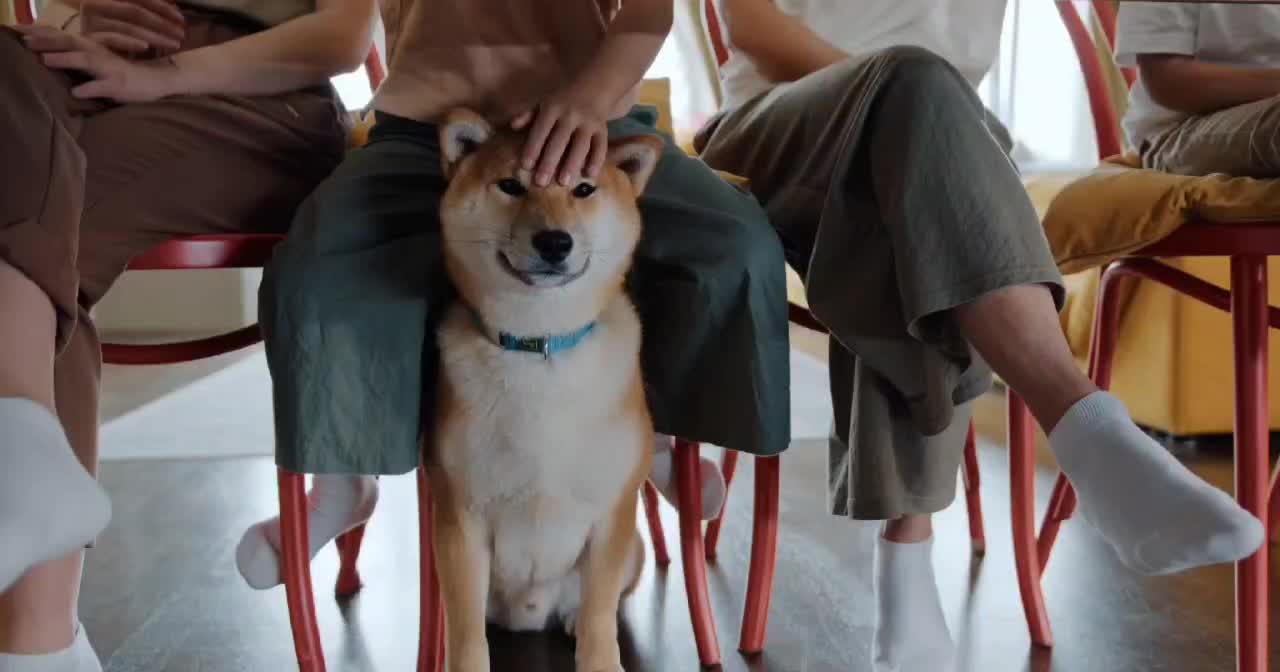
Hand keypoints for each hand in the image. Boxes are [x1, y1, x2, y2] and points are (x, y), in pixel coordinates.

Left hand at [18, 26, 177, 102]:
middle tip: (25, 42)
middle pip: (71, 44)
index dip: (44, 35)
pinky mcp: (120, 85)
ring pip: (85, 61)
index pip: (66, 39)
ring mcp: (111, 70)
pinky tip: (75, 93)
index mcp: (95, 49)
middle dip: (47, 42)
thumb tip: (54, 57)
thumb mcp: (103, 64)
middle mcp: (101, 56)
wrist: (161, 80)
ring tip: (44, 59)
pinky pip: (102, 87)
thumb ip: (82, 60)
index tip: (21, 34)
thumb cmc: (127, 75)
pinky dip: (88, 89)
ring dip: (64, 59)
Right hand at [78, 0, 185, 54]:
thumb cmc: (110, 22)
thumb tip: (174, 1)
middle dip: (162, 24)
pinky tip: (146, 47)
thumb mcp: (126, 9)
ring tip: (173, 44)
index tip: (181, 17)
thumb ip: (148, 4)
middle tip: (181, 34)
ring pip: (128, 27)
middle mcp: (96, 3)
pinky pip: (112, 40)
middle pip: (136, 12)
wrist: (77, 40)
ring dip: (154, 36)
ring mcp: (91, 20)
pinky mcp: (89, 38)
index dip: (162, 7)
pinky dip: (130, 43)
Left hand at [512, 86, 609, 186]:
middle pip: (559, 142)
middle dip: (549, 162)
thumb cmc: (565, 94)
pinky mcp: (602, 129)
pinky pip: (600, 146)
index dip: (533, 148)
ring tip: (564, 182)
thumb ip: (529, 114)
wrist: (597, 80)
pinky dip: (596, 160)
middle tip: (541, 182)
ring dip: (572, 164)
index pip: (541, 131)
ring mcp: (588, 123)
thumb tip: (513, 125)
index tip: (526, 166)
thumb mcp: (544, 99)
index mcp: (553, 108)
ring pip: (580, 146)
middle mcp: (570, 115)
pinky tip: (589, 175)